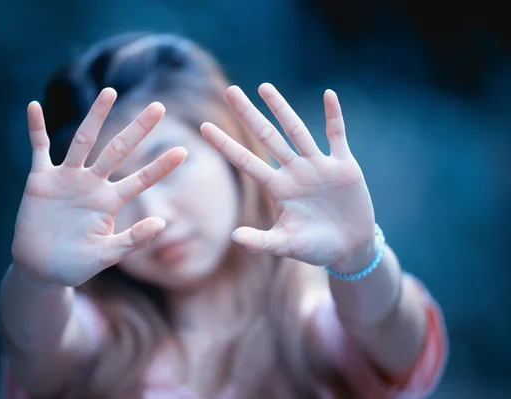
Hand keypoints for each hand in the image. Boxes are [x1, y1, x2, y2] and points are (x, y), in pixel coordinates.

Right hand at [12, 88, 186, 285]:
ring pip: (83, 141)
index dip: (161, 167)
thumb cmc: (77, 264)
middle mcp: (92, 184)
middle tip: (159, 106)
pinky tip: (33, 107)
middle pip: (118, 150)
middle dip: (138, 129)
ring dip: (95, 116)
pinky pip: (38, 149)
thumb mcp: (107, 255)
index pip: (142, 180)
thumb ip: (132, 241)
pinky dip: (35, 129)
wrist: (40, 268)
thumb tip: (162, 223)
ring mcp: (67, 179)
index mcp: (110, 201)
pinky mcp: (40, 180)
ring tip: (110, 92)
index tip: (184, 151)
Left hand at [201, 84, 375, 271]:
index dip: (226, 144)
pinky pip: (337, 135)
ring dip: (282, 109)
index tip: (203, 126)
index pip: (246, 161)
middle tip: (230, 90)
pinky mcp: (344, 166)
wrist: (350, 248)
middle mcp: (294, 172)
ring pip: (297, 131)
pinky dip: (334, 116)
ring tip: (264, 87)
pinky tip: (328, 94)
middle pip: (268, 137)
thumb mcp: (288, 245)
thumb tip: (235, 237)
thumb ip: (263, 241)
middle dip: (249, 115)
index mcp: (278, 188)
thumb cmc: (315, 248)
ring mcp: (318, 166)